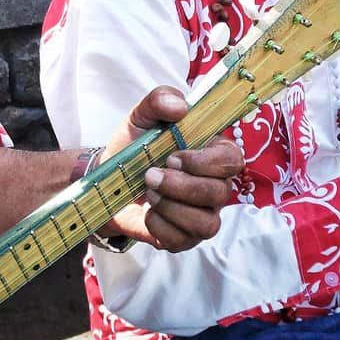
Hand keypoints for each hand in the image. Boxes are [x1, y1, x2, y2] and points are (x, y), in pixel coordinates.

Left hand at [101, 86, 242, 251]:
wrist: (106, 179)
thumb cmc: (134, 146)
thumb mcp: (142, 116)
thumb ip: (160, 100)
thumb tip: (181, 106)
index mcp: (211, 154)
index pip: (233, 160)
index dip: (206, 162)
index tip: (174, 156)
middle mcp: (214, 186)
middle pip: (220, 193)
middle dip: (182, 186)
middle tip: (151, 174)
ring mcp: (202, 214)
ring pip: (207, 223)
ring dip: (172, 207)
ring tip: (149, 193)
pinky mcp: (184, 237)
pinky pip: (184, 240)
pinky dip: (161, 226)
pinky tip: (148, 212)